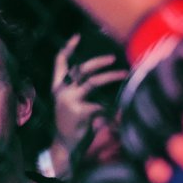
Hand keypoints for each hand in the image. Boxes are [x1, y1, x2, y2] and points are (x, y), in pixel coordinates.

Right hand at [50, 34, 127, 175]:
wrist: (65, 146)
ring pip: (93, 82)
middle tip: (113, 58)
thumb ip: (79, 88)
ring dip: (111, 76)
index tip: (77, 36)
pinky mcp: (80, 111)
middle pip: (81, 69)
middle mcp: (62, 91)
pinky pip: (101, 104)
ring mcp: (70, 101)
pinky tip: (114, 114)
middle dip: (98, 61)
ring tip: (124, 74)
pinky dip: (110, 108)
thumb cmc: (72, 123)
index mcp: (57, 87)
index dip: (67, 48)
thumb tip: (99, 73)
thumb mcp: (69, 102)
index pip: (60, 62)